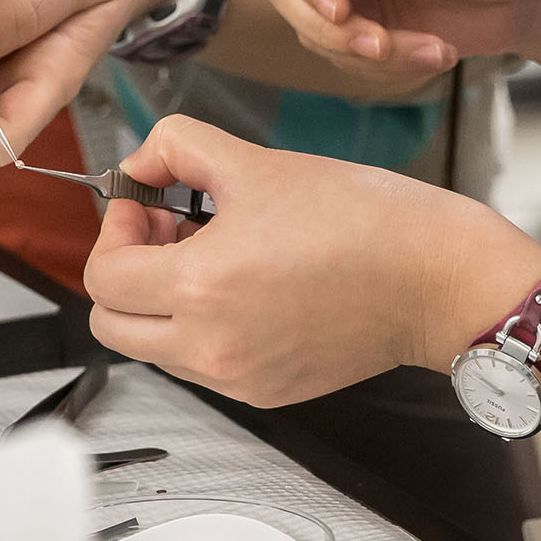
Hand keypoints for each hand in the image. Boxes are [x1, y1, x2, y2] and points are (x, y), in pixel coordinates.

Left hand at [82, 116, 540, 406]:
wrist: (437, 277)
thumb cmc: (365, 220)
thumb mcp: (257, 162)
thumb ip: (179, 148)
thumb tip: (142, 161)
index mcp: (203, 288)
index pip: (103, 277)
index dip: (116, 229)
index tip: (148, 201)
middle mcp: (212, 348)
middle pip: (112, 325)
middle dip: (125, 271)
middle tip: (167, 228)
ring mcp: (239, 379)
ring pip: (154, 347)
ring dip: (162, 300)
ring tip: (213, 250)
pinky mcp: (267, 393)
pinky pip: (201, 364)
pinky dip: (202, 325)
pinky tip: (247, 282)